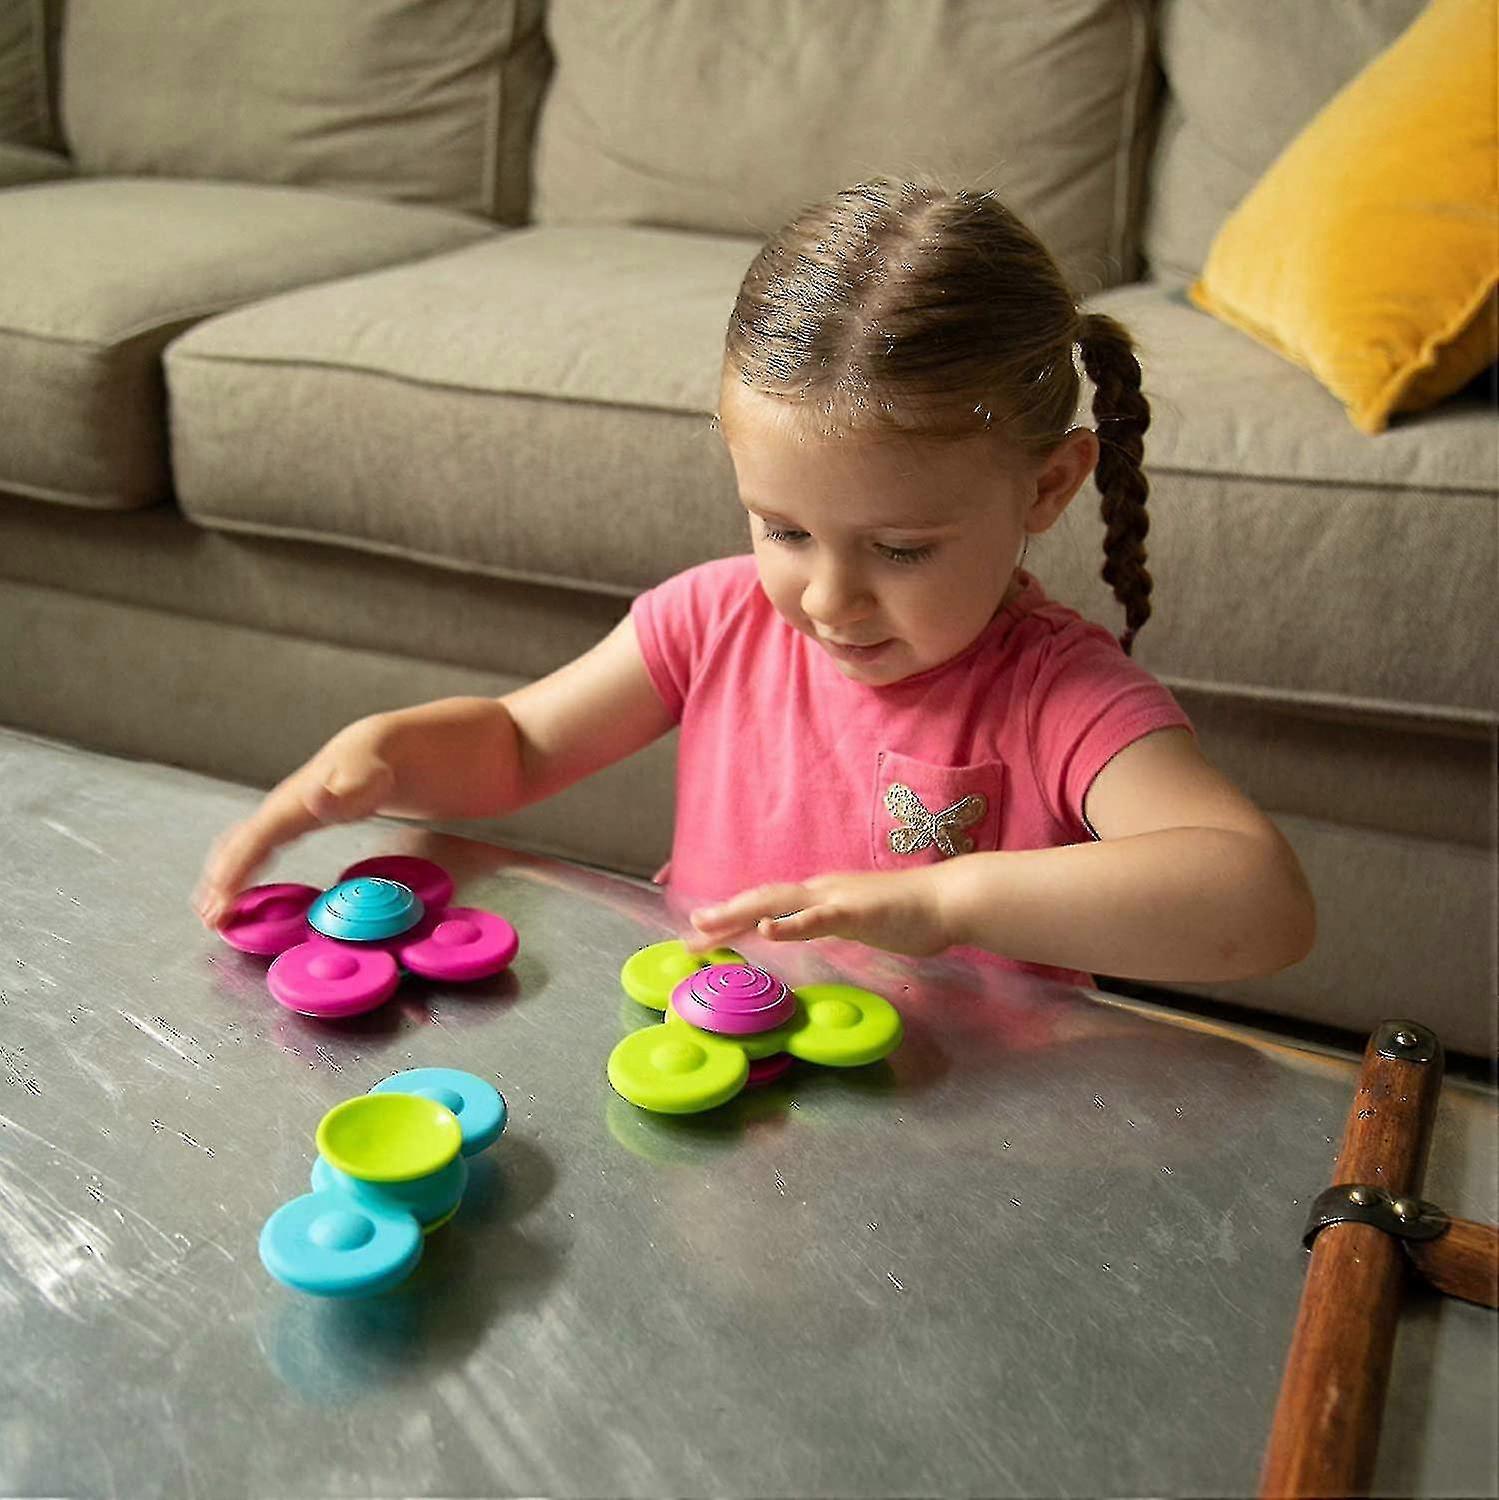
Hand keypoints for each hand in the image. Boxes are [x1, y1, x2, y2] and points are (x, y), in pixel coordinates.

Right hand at [192, 716, 395, 928]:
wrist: (365, 754)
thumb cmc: (366, 773)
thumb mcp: (362, 785)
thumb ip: (340, 797)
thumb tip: (316, 799)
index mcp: (288, 807)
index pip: (253, 842)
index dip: (235, 871)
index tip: (221, 899)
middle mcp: (274, 812)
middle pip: (237, 849)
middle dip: (219, 883)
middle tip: (209, 919)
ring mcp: (274, 818)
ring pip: (236, 849)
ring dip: (219, 879)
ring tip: (208, 911)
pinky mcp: (279, 825)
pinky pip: (247, 849)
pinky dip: (233, 870)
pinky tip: (229, 889)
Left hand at [684, 869, 953, 958]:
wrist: (948, 900)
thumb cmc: (909, 914)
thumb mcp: (857, 921)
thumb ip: (829, 923)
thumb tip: (805, 930)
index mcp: (820, 896)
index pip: (769, 905)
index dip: (734, 918)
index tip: (703, 934)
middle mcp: (821, 891)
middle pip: (763, 900)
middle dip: (724, 915)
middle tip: (690, 933)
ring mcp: (837, 898)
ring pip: (779, 902)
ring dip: (740, 913)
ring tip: (708, 925)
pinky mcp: (857, 911)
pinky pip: (818, 918)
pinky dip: (789, 924)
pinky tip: (766, 931)